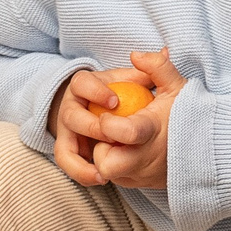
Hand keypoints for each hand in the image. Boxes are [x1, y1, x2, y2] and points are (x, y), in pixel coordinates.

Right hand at [51, 65, 150, 186]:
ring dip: (80, 160)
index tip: (115, 101)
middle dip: (90, 126)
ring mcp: (67, 130)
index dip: (95, 91)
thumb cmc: (123, 94)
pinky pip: (69, 164)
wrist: (108, 114)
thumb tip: (166, 52)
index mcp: (84, 85)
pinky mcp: (68, 150)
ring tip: (102, 171)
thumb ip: (150, 69)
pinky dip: (81, 173)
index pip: (82, 83)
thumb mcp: (134, 80)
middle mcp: (71, 107)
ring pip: (64, 146)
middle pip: (71, 116)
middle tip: (111, 137)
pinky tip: (101, 179)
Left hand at [88, 50, 184, 190]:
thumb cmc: (188, 114)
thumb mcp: (177, 86)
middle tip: (111, 134)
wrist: (208, 150)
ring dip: (107, 156)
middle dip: (101, 149)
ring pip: (108, 174)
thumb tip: (135, 55)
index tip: (108, 113)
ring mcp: (142, 175)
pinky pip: (116, 178)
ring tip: (120, 140)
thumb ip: (157, 67)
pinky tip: (127, 149)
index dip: (108, 124)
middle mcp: (146, 158)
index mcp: (153, 131)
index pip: (125, 133)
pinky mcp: (139, 184)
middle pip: (107, 165)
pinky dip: (116, 164)